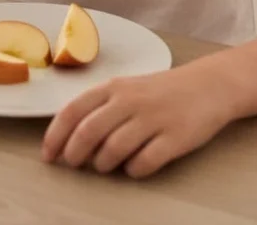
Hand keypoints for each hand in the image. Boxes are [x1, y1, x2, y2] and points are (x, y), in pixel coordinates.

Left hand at [41, 64, 233, 177]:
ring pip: (114, 149)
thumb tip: (69, 139)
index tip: (48, 155)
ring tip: (105, 166)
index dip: (56, 135)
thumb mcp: (127, 89)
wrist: (208, 85)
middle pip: (89, 132)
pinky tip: (134, 167)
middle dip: (74, 154)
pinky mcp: (175, 138)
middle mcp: (131, 101)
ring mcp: (154, 118)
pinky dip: (134, 171)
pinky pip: (145, 163)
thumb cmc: (160, 91)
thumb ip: (100, 108)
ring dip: (103, 164)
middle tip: (73, 165)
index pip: (74, 110)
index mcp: (114, 87)